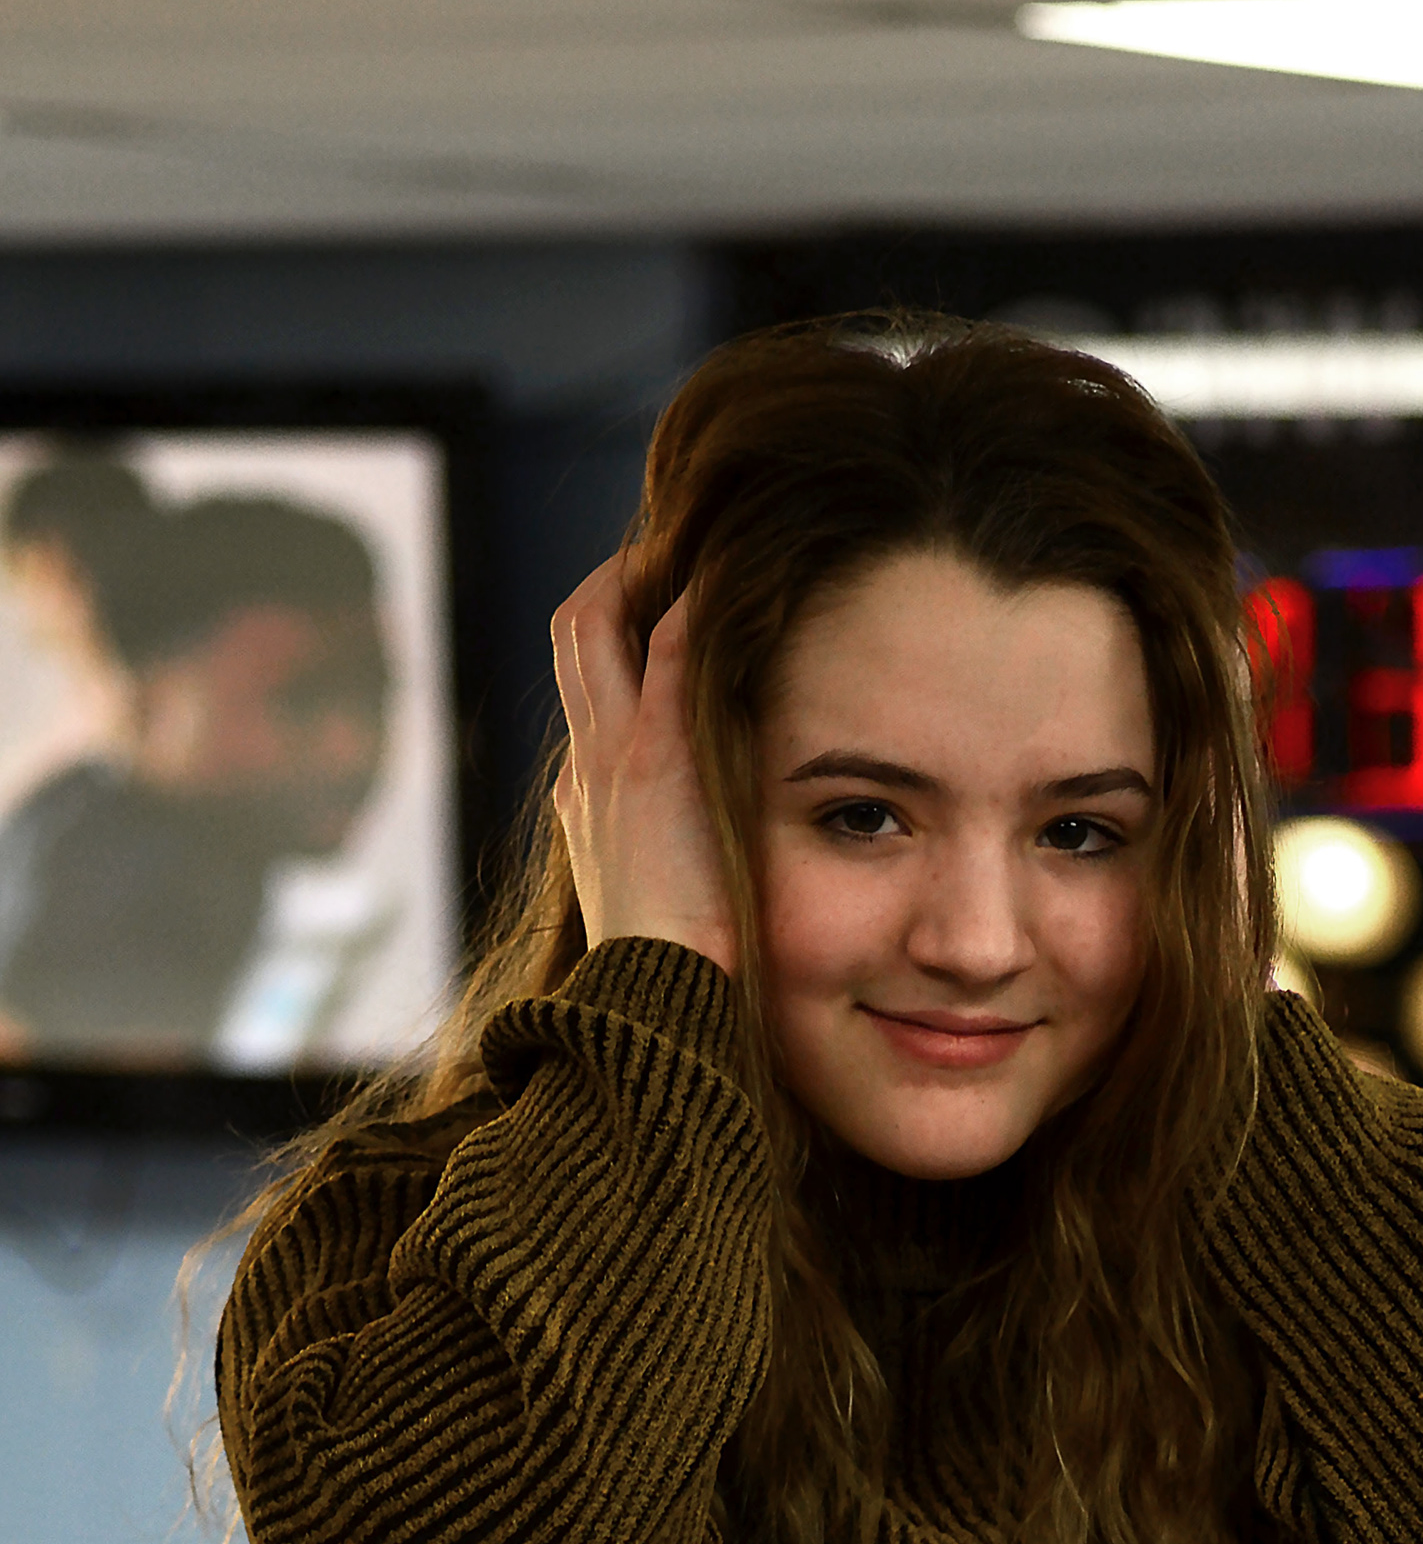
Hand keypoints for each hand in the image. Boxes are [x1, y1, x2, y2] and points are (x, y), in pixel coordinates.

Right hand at [550, 566, 735, 974]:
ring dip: (641, 575)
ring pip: (598, 626)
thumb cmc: (671, 975)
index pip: (586, 694)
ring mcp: (611, 757)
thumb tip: (701, 865)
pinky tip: (728, 574)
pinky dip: (694, 605)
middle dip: (613, 583)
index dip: (611, 641)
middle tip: (668, 548)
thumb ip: (672, 868)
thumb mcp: (664, 913)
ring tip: (694, 540)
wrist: (652, 1003)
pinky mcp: (654, 759)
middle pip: (573, 638)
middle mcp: (585, 767)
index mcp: (585, 803)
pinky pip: (669, 651)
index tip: (651, 613)